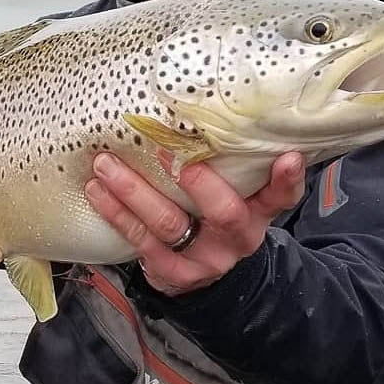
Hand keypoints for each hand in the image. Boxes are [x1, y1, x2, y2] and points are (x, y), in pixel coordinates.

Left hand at [86, 151, 304, 296]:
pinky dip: (115, 213)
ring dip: (133, 191)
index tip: (286, 157)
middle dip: (198, 183)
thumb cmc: (215, 218)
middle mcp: (237, 237)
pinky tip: (97, 191)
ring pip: (168, 224)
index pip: (281, 195)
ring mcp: (204, 258)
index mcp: (258, 212)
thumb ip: (230, 165)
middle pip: (224, 212)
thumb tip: (198, 106)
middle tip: (170, 154)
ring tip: (106, 164)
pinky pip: (139, 241)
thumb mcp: (235, 195)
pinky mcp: (172, 272)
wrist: (205, 277)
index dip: (286, 179)